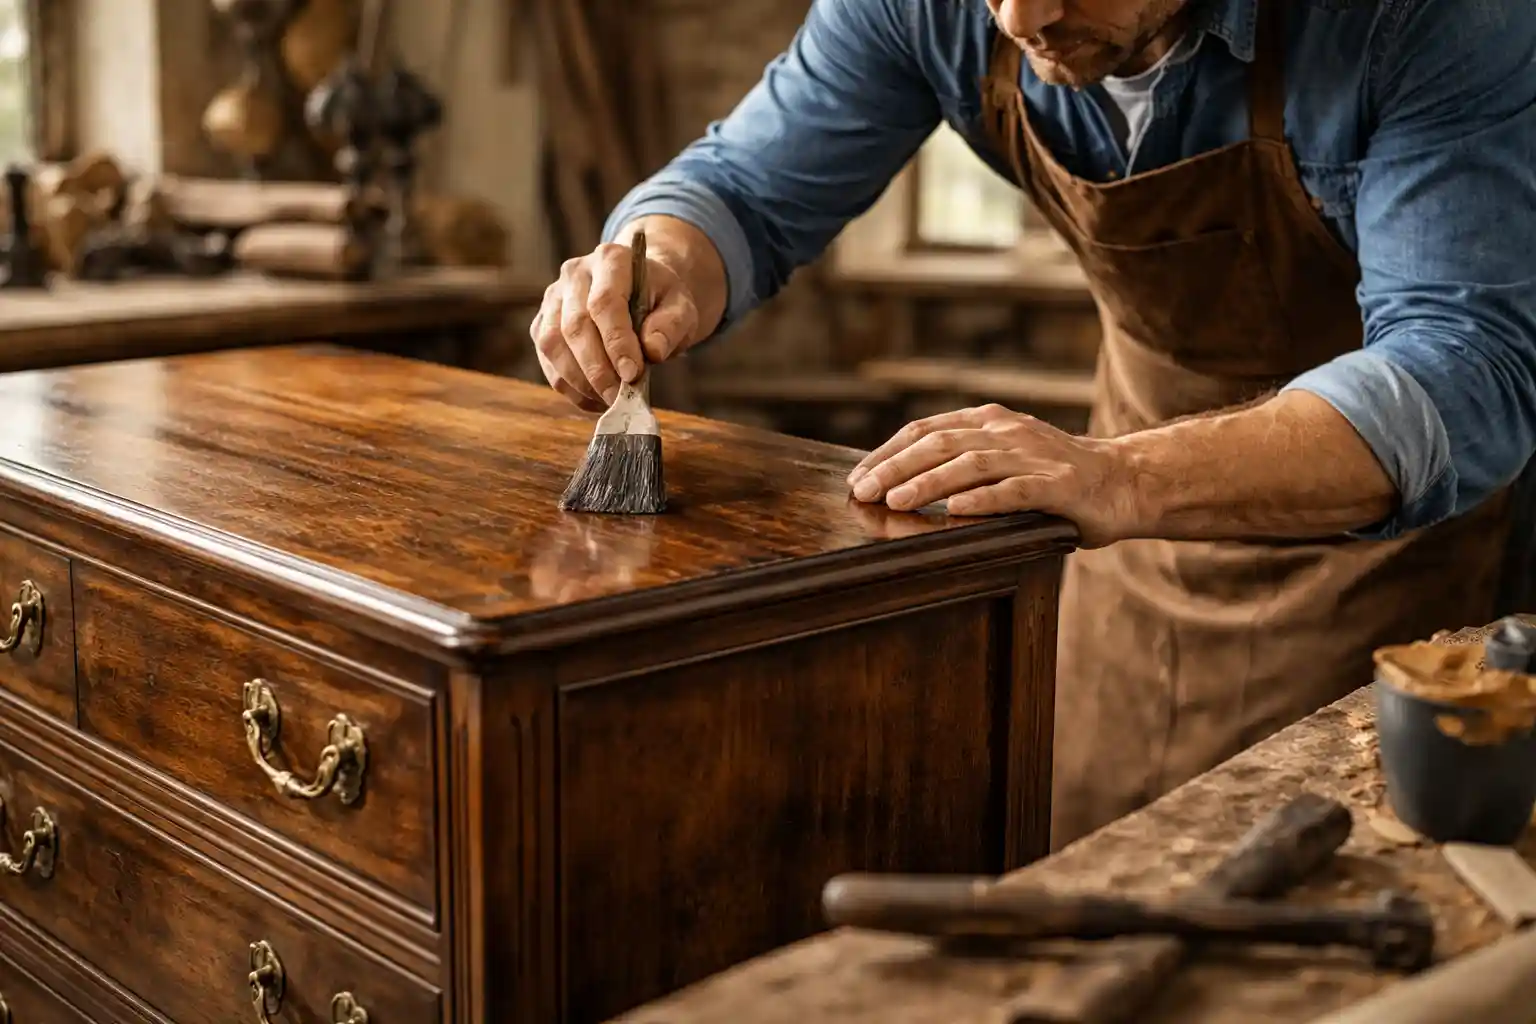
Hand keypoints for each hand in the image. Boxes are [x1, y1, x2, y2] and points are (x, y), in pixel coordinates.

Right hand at [531, 241, 699, 411]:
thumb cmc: (662, 301)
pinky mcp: (543, 324)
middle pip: (574, 325)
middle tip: (620, 396)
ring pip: (552, 344)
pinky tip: (596, 397)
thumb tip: (652, 351)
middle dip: (597, 369)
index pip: (604, 302)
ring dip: (580, 380)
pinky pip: (547, 361)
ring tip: (609, 399)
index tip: (632, 374)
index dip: (616, 342)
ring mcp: (553, 298)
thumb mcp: (681, 308)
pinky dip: (570, 386)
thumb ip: (671, 326)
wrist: (643, 294)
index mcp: (611, 259)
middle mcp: (574, 274)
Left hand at [846, 404, 1135, 545]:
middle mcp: (1007, 431)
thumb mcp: (1005, 455)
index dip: (888, 452)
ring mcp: (1034, 456)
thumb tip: (900, 478)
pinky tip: (955, 510)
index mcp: (990, 421)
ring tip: (896, 501)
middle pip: (940, 443)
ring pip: (970, 464)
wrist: (1124, 481)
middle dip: (896, 467)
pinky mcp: (1057, 486)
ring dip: (928, 482)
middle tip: (864, 492)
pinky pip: (1014, 490)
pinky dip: (982, 499)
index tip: (858, 477)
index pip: (926, 429)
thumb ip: (963, 458)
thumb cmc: (1055, 476)